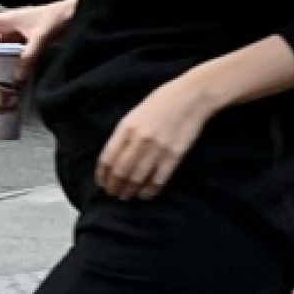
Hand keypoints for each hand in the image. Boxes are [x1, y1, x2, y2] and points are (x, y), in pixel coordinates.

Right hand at [0, 0, 75, 74]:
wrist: (78, 12)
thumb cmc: (61, 15)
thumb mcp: (43, 36)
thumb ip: (30, 56)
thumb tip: (18, 75)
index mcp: (8, 19)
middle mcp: (11, 25)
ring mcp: (20, 32)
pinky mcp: (30, 40)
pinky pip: (12, 51)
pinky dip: (7, 62)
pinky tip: (8, 74)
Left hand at [94, 72, 216, 200]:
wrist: (191, 97)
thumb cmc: (163, 102)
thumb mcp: (135, 114)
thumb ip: (124, 134)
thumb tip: (113, 158)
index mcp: (127, 127)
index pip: (108, 157)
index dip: (102, 174)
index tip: (101, 182)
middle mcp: (140, 139)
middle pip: (121, 171)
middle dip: (114, 186)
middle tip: (112, 193)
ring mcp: (158, 149)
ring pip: (137, 178)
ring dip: (129, 191)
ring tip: (125, 196)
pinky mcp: (174, 156)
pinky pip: (158, 180)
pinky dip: (149, 191)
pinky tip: (144, 194)